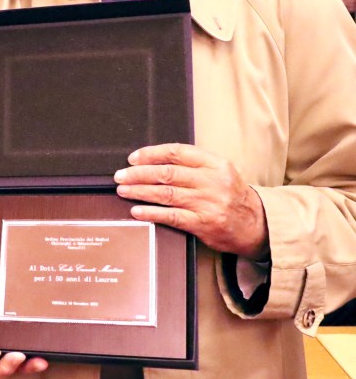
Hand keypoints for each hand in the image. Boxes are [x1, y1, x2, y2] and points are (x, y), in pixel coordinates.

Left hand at [114, 143, 268, 258]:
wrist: (257, 225)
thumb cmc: (232, 196)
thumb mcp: (220, 172)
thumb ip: (194, 165)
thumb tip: (155, 161)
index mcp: (215, 164)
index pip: (177, 153)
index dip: (152, 154)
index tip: (133, 158)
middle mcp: (211, 181)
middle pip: (167, 173)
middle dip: (139, 173)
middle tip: (121, 175)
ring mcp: (207, 203)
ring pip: (166, 193)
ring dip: (140, 191)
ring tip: (123, 190)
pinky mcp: (203, 223)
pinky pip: (171, 216)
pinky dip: (151, 212)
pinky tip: (136, 210)